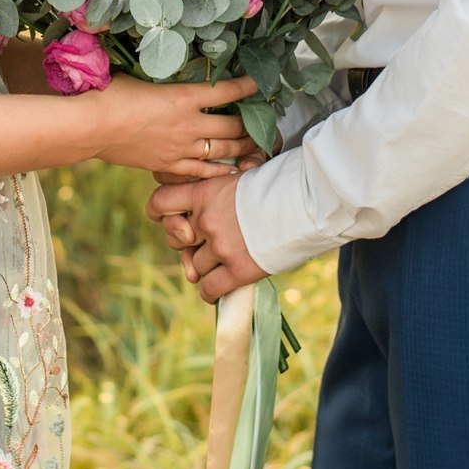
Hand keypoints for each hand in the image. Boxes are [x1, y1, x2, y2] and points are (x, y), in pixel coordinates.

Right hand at [87, 74, 257, 178]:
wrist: (92, 126)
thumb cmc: (111, 94)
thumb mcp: (142, 77)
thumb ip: (164, 77)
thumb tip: (170, 66)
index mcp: (184, 97)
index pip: (226, 91)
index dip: (247, 86)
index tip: (259, 83)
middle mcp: (189, 124)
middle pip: (232, 126)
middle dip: (251, 124)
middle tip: (264, 121)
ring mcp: (181, 147)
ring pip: (223, 150)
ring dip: (243, 148)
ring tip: (256, 146)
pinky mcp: (169, 164)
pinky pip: (203, 171)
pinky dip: (221, 171)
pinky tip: (233, 171)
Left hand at [146, 174, 268, 301]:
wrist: (308, 202)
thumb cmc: (280, 184)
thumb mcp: (241, 176)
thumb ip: (217, 192)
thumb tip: (203, 205)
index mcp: (204, 192)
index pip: (160, 202)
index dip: (161, 213)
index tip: (170, 219)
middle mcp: (206, 220)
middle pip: (176, 239)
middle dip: (187, 243)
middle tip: (204, 243)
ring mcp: (221, 246)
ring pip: (194, 266)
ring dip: (203, 267)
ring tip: (219, 263)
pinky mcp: (238, 270)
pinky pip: (209, 289)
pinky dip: (209, 292)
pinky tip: (215, 289)